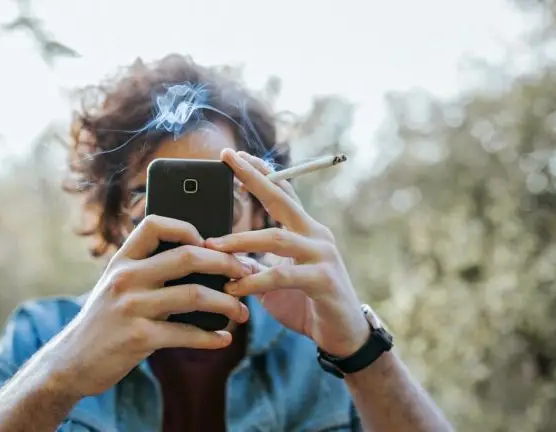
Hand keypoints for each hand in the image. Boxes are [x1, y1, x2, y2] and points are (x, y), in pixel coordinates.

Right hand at [54, 215, 252, 396]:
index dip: (187, 227)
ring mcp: (131, 307)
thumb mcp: (118, 286)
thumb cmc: (106, 321)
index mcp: (122, 260)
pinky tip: (224, 339)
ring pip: (194, 294)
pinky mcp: (138, 337)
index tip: (210, 242)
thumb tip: (203, 260)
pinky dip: (211, 337)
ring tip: (242, 311)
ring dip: (227, 303)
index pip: (155, 224)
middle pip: (187, 256)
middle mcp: (125, 278)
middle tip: (245, 273)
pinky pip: (186, 334)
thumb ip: (149, 271)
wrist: (72, 361)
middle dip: (225, 263)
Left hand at [205, 150, 368, 357]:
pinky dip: (253, 281)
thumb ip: (255, 262)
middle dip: (254, 178)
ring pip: (276, 238)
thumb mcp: (276, 280)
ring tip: (212, 247)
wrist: (343, 337)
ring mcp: (322, 255)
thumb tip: (222, 255)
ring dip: (240, 240)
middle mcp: (316, 235)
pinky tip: (233, 287)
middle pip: (282, 199)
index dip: (262, 172)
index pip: (283, 192)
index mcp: (305, 230)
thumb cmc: (307, 304)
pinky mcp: (323, 280)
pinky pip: (281, 275)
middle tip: (229, 160)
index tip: (237, 155)